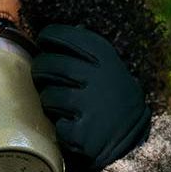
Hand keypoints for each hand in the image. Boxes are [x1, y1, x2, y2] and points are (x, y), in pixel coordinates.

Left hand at [31, 24, 151, 171]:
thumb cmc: (112, 99)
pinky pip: (55, 123)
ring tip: (62, 105)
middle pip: (47, 64)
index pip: (61, 35)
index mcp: (104, 55)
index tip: (43, 42)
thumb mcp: (109, 68)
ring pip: (47, 94)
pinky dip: (59, 127)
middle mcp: (97, 76)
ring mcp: (89, 104)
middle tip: (42, 75)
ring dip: (48, 101)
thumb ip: (86, 52)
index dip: (47, 37)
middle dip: (40, 70)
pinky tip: (74, 126)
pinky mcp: (80, 132)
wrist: (130, 139)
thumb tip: (52, 32)